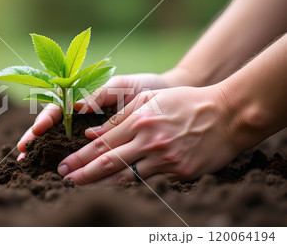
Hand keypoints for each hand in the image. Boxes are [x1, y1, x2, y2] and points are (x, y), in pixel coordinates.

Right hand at [17, 73, 171, 159]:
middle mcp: (83, 118)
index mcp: (85, 100)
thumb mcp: (123, 85)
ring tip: (30, 165)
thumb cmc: (146, 88)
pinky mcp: (103, 147)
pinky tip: (58, 173)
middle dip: (36, 140)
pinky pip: (84, 156)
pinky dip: (71, 164)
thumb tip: (76, 106)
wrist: (171, 101)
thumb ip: (100, 93)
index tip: (38, 129)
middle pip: (53, 129)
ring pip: (62, 144)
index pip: (57, 109)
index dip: (45, 119)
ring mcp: (90, 133)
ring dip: (45, 154)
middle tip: (22, 154)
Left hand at [57, 85, 239, 184]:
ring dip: (100, 185)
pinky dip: (128, 188)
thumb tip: (92, 134)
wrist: (226, 115)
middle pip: (108, 162)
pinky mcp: (178, 172)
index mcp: (140, 121)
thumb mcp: (150, 99)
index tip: (64, 165)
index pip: (102, 143)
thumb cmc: (186, 102)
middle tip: (64, 180)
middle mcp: (149, 141)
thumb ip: (120, 117)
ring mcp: (164, 159)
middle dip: (82, 173)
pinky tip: (112, 192)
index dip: (80, 156)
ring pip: (125, 177)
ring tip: (81, 189)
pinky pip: (148, 183)